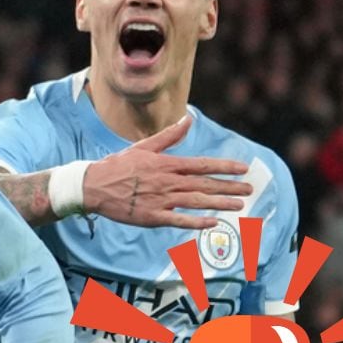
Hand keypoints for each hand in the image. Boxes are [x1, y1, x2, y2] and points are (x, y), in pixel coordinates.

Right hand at [82, 114, 252, 229]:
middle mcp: (167, 182)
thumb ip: (169, 136)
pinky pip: (179, 220)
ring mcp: (160, 200)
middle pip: (204, 183)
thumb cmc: (118, 165)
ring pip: (196, 201)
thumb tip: (188, 120)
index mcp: (166, 164)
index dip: (225, 167)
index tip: (243, 169)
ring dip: (219, 203)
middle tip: (249, 189)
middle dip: (229, 186)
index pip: (202, 165)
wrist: (93, 186)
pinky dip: (196, 222)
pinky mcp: (152, 217)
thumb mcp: (143, 147)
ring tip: (239, 205)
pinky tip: (213, 223)